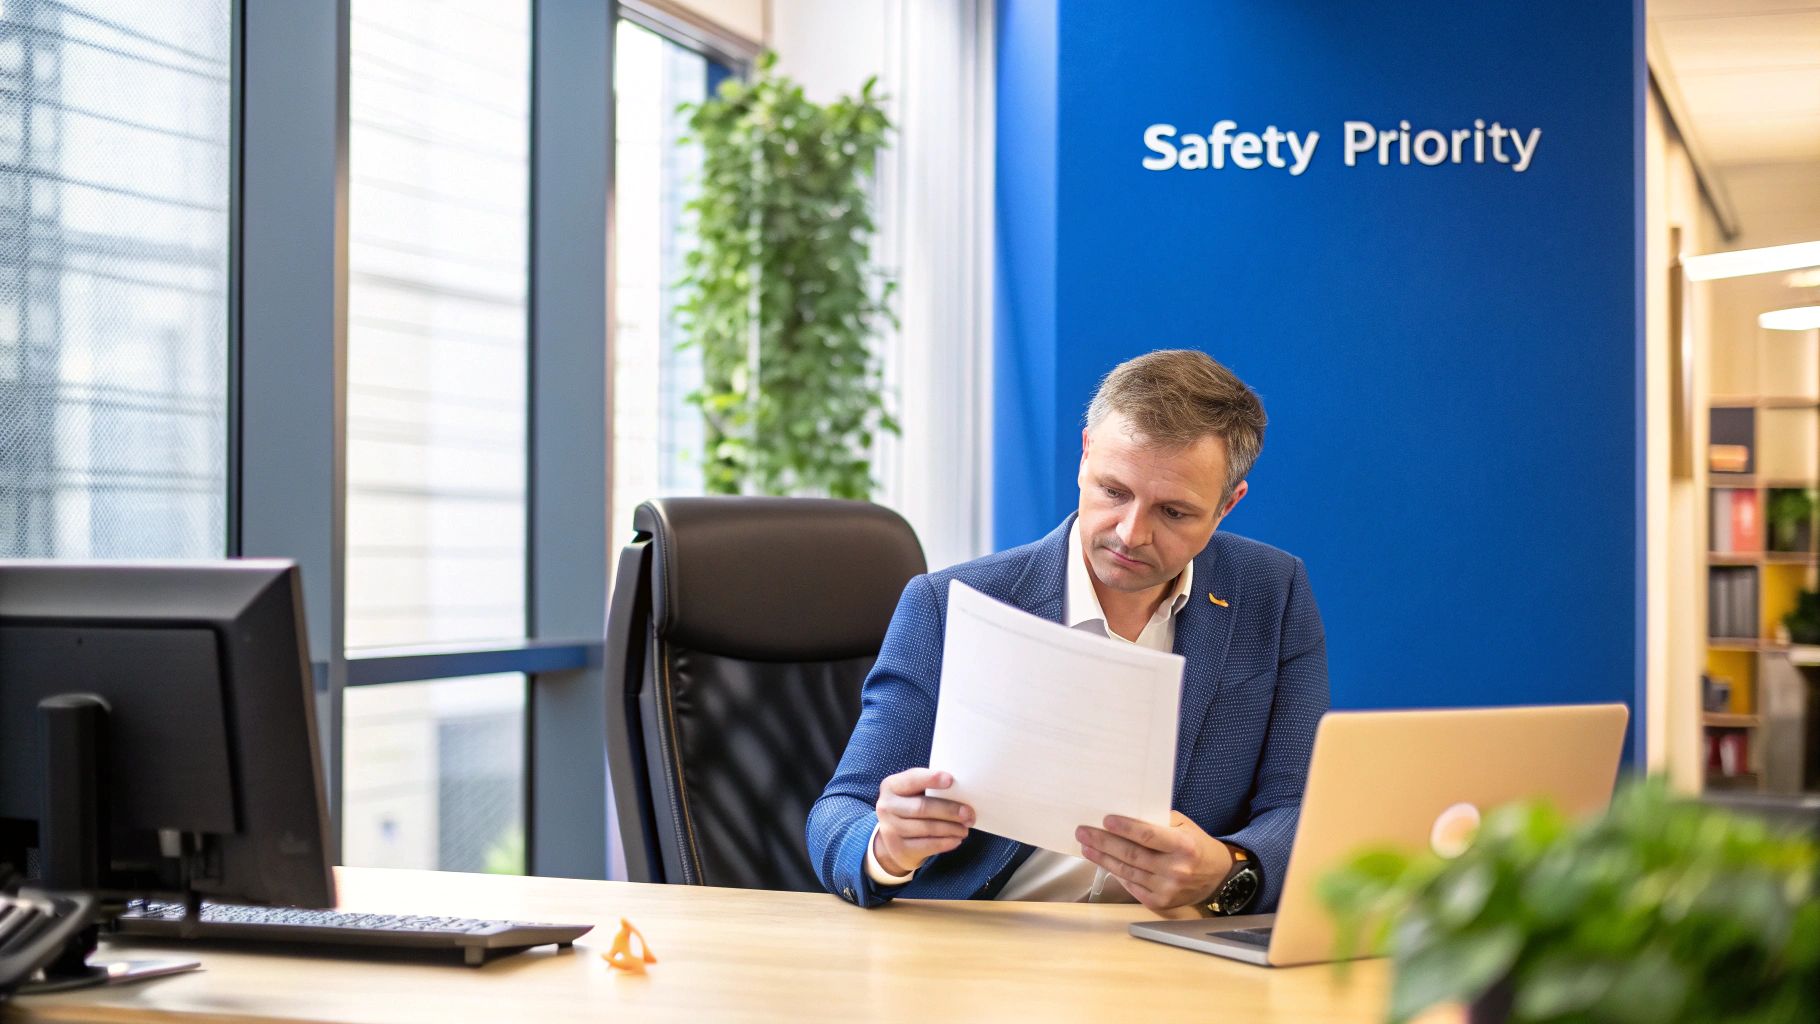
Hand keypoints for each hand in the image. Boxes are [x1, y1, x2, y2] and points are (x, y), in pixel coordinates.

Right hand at [873, 768, 973, 876]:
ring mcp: (890, 829)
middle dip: (949, 810)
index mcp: (891, 786)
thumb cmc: (911, 808)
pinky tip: (956, 840)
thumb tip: (963, 791)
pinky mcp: (899, 849)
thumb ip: (929, 788)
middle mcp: (886, 806)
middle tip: (969, 814)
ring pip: (927, 828)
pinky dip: (945, 843)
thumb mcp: (912, 793)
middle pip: (922, 807)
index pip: (912, 779)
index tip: (950, 779)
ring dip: (951, 828)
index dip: (931, 779)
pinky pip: (927, 845)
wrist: (893, 840)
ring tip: (965, 828)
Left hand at [1076, 811, 1232, 915]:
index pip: (1148, 836)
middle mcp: (1176, 869)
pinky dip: (1116, 873)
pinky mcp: (1160, 903)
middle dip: (1103, 842)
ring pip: (1127, 871)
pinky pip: (1131, 886)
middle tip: (1083, 832)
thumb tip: (1126, 814)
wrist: (1217, 877)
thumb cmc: (1196, 846)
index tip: (1104, 820)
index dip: (1124, 828)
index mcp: (1183, 846)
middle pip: (1131, 854)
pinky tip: (1103, 863)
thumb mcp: (1184, 826)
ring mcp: (1167, 889)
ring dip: (1103, 858)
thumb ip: (1158, 821)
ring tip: (1086, 846)